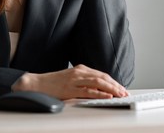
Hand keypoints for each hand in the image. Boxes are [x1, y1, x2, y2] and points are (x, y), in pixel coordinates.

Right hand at [12, 64, 128, 99]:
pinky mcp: (70, 88)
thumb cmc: (55, 83)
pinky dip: (99, 93)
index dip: (113, 82)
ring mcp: (75, 80)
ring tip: (120, 94)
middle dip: (115, 85)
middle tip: (125, 92)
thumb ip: (84, 81)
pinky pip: (88, 91)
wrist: (38, 83)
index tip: (122, 88)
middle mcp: (79, 72)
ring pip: (97, 82)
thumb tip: (99, 89)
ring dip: (111, 89)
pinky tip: (106, 96)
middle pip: (102, 77)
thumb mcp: (72, 78)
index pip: (101, 74)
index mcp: (81, 68)